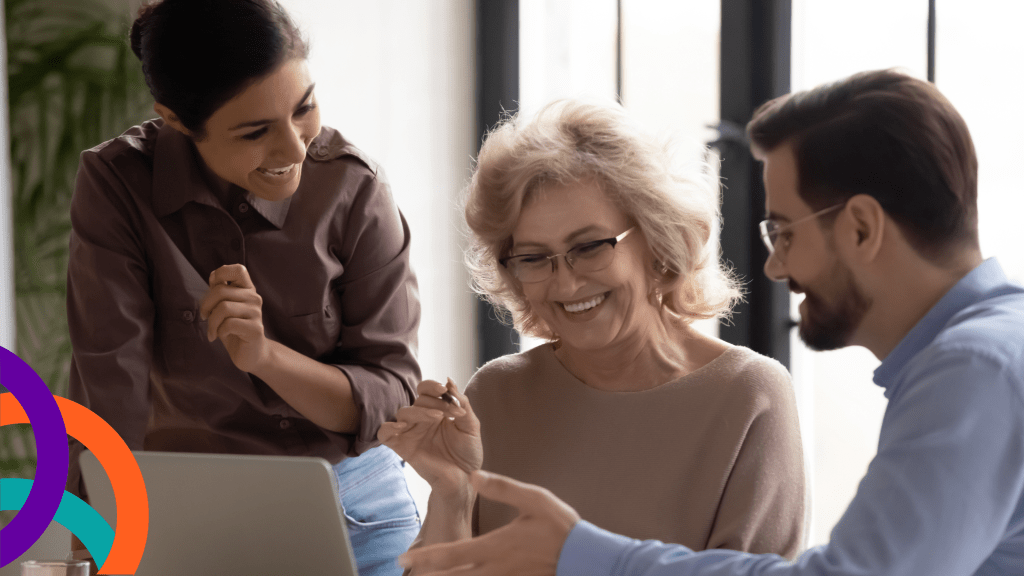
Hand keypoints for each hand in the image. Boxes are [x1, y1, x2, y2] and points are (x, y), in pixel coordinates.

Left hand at [199, 264, 270, 372]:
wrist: (250, 354)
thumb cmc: (234, 330)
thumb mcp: (224, 308)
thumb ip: (220, 292)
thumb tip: (213, 276)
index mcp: (247, 290)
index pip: (238, 269)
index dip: (221, 274)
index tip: (214, 289)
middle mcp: (254, 298)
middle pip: (220, 291)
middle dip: (205, 305)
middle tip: (204, 317)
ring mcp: (256, 313)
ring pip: (223, 308)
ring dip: (211, 322)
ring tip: (212, 331)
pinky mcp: (255, 329)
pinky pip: (228, 324)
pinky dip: (218, 331)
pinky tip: (219, 336)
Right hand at [377, 378, 482, 490]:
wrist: (464, 479)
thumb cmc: (467, 453)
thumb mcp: (471, 425)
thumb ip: (462, 403)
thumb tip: (450, 380)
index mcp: (436, 410)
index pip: (426, 390)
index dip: (432, 386)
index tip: (444, 389)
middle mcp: (421, 419)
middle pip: (418, 400)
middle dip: (434, 402)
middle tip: (449, 413)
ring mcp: (410, 433)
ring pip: (403, 412)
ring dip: (419, 411)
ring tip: (436, 418)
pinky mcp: (401, 447)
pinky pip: (384, 432)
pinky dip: (389, 427)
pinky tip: (403, 428)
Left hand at [398, 470, 580, 575]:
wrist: (585, 557)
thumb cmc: (560, 526)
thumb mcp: (534, 498)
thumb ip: (502, 487)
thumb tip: (473, 475)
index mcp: (496, 546)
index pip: (451, 554)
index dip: (426, 557)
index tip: (404, 556)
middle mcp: (496, 568)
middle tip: (408, 572)